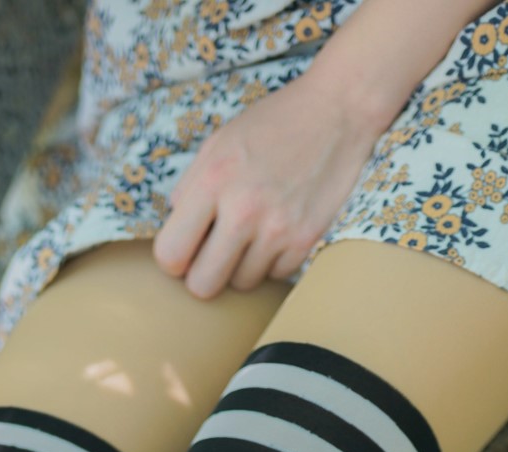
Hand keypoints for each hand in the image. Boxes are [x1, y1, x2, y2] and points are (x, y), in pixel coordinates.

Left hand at [153, 71, 387, 299]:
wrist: (337, 110)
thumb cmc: (272, 126)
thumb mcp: (218, 143)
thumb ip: (190, 190)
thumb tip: (175, 236)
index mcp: (213, 180)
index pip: (170, 254)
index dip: (175, 259)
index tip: (186, 251)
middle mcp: (244, 209)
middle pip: (203, 286)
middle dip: (204, 275)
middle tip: (215, 255)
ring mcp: (277, 228)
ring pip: (242, 284)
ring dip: (242, 266)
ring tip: (253, 232)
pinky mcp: (306, 239)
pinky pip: (275, 276)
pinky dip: (273, 261)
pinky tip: (278, 230)